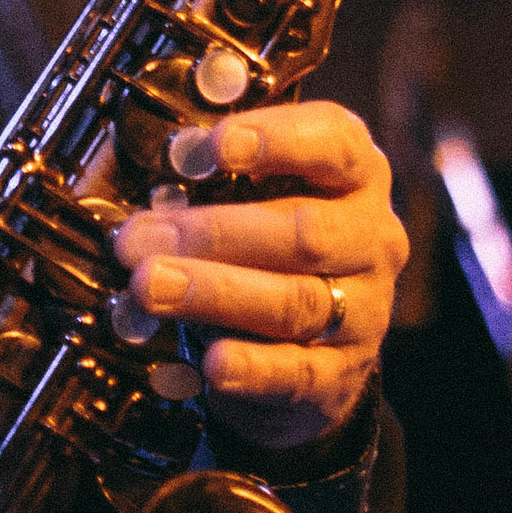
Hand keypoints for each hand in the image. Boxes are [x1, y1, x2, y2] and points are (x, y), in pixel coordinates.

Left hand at [110, 95, 407, 455]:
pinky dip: (253, 366)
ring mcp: (364, 310)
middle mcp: (371, 239)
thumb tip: (150, 184)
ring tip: (149, 286)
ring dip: (215, 293)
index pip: (336, 144)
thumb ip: (214, 181)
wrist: (312, 346)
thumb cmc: (268, 247)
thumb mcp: (254, 199)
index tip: (213, 145)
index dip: (278, 140)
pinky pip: (298, 370)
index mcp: (355, 177)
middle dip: (214, 233)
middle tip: (140, 237)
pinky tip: (212, 362)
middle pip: (305, 232)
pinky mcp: (342, 373)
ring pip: (296, 301)